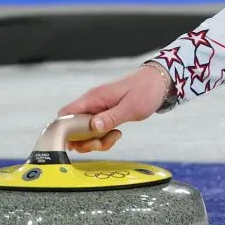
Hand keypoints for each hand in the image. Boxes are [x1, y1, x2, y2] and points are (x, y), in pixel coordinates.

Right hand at [58, 63, 172, 153]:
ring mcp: (96, 109)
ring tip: (115, 136)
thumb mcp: (131, 107)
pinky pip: (95, 131)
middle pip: (72, 128)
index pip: (65, 114)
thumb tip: (92, 126)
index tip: (81, 142)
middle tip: (103, 142)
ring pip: (84, 132)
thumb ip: (111, 117)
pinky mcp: (103, 114)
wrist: (159, 82)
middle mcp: (91, 103)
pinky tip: (116, 134)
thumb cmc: (146, 91)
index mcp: (94, 98)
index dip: (65, 131)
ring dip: (96, 141)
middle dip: (85, 141)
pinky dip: (103, 137)